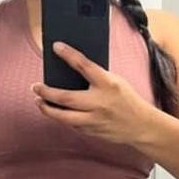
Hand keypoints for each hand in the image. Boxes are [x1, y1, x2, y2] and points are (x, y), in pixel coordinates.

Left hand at [33, 43, 159, 150]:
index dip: (69, 54)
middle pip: (65, 97)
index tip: (56, 47)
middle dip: (46, 92)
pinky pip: (71, 124)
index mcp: (108, 84)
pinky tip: (58, 112)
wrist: (142, 126)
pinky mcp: (91, 131)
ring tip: (39, 101)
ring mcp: (94, 119)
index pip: (84, 65)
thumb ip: (97, 78)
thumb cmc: (128, 100)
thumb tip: (73, 71)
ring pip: (63, 116)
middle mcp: (99, 102)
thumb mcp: (117, 82)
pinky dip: (63, 117)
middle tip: (36, 87)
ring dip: (47, 108)